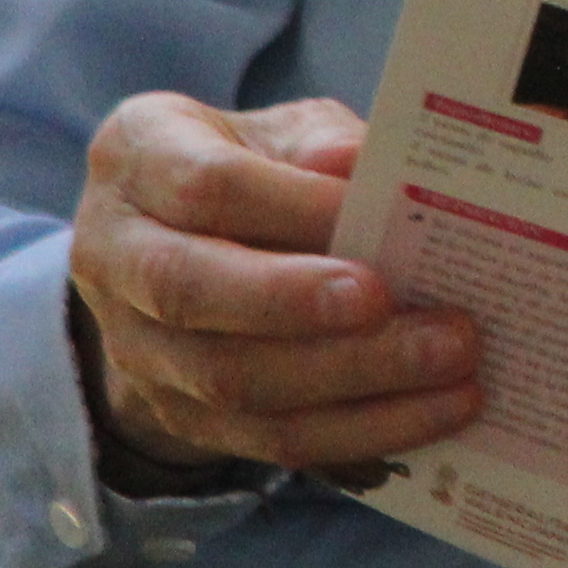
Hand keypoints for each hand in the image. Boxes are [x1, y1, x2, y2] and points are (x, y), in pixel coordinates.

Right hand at [67, 94, 483, 480]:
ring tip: (451, 361)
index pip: (205, 186)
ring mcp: (136, 346)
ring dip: (351, 376)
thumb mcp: (286, 130)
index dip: (292, 206)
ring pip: (229, 379)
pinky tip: (435, 409)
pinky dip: (356, 428)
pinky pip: (262, 436)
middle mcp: (115, 255)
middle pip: (193, 290)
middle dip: (302, 303)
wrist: (191, 239)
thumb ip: (325, 144)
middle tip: (402, 303)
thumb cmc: (259, 165)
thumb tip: (365, 169)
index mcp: (139, 159)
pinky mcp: (178, 412)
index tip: (376, 214)